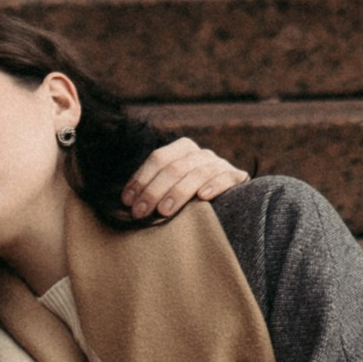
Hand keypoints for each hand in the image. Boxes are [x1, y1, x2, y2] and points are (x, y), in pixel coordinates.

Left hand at [122, 135, 248, 223]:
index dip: (141, 179)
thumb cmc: (190, 196)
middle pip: (174, 168)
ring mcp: (219, 163)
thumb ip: (153, 187)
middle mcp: (200, 153)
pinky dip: (214, 186)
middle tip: (140, 212)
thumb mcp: (171, 187)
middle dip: (154, 191)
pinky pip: (225, 178)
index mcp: (181, 149)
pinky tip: (202, 198)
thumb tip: (125, 201)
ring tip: (164, 211)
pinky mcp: (237, 176)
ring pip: (197, 173)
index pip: (158, 158)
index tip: (127, 201)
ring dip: (178, 192)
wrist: (231, 200)